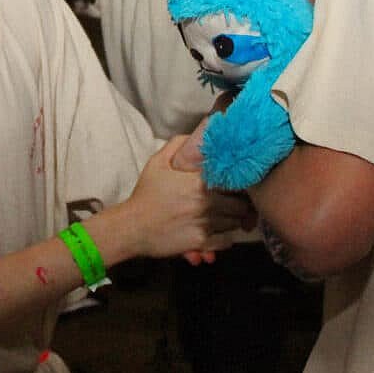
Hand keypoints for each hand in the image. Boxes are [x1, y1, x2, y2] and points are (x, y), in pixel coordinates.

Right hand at [125, 137, 249, 259]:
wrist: (131, 227)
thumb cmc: (146, 194)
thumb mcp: (158, 162)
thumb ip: (179, 143)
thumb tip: (201, 129)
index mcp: (200, 181)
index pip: (236, 180)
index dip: (241, 181)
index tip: (239, 182)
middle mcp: (206, 202)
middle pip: (241, 204)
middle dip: (240, 203)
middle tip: (235, 202)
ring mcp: (205, 224)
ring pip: (235, 222)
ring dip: (234, 220)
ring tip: (226, 216)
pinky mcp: (201, 243)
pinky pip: (226, 241)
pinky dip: (226, 238)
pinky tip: (219, 232)